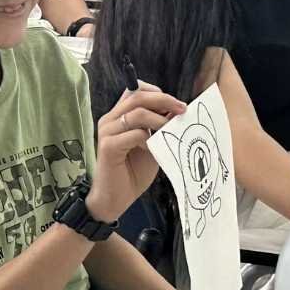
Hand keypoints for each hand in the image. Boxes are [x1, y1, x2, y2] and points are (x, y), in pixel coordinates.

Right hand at [86, 82, 185, 222]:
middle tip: (182, 109)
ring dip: (159, 120)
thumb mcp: (151, 145)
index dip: (157, 93)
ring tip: (171, 130)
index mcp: (118, 116)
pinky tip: (153, 149)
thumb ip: (158, 129)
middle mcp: (110, 119)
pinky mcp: (108, 146)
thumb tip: (176, 113)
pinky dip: (148, 139)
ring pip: (136, 113)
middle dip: (163, 100)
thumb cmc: (132, 173)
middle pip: (137, 96)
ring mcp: (107, 132)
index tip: (176, 105)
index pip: (135, 91)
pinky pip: (133, 134)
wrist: (114, 198)